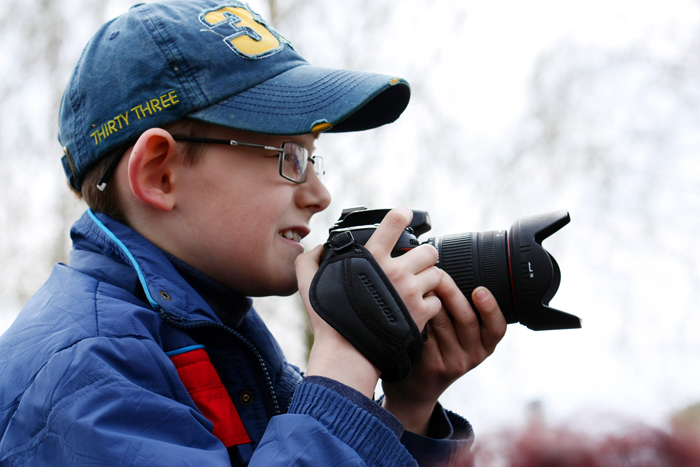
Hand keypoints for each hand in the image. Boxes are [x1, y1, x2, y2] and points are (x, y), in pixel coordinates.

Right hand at [295, 207, 443, 396]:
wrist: (346, 355)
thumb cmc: (327, 320)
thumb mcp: (308, 284)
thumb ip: (309, 260)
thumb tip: (319, 248)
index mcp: (371, 258)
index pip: (395, 221)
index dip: (403, 214)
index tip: (405, 215)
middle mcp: (395, 271)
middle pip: (429, 250)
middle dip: (424, 256)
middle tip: (415, 265)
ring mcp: (410, 293)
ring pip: (437, 274)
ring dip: (429, 280)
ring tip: (418, 288)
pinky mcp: (420, 314)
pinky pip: (437, 301)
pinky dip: (430, 304)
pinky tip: (418, 309)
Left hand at [381, 276, 506, 435]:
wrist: (417, 387)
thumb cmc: (438, 350)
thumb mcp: (460, 337)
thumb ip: (461, 312)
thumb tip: (448, 272)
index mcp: (485, 344)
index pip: (497, 327)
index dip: (490, 308)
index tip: (480, 290)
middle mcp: (472, 355)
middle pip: (465, 319)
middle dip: (452, 292)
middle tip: (439, 274)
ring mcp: (451, 362)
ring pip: (442, 324)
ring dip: (431, 300)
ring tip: (421, 282)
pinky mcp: (431, 365)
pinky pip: (425, 333)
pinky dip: (418, 316)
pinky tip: (408, 303)